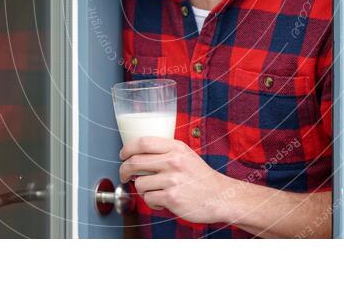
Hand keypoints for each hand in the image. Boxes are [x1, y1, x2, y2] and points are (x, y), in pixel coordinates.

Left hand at [119, 137, 233, 223]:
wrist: (220, 197)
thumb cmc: (201, 178)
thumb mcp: (186, 155)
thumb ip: (166, 152)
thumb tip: (137, 155)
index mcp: (176, 147)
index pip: (143, 142)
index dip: (127, 148)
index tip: (123, 155)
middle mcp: (173, 161)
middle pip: (135, 162)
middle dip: (124, 170)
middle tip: (124, 175)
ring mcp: (172, 179)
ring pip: (139, 183)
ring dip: (142, 190)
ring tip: (154, 191)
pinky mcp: (172, 197)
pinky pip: (148, 199)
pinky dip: (151, 202)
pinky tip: (162, 200)